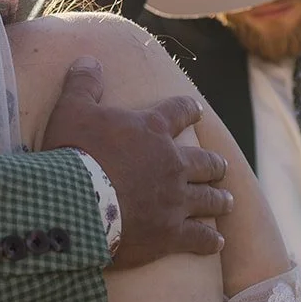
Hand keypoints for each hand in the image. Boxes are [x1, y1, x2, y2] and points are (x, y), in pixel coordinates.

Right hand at [41, 58, 232, 265]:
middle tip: (221, 167)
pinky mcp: (171, 233)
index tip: (197, 111)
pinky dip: (210, 241)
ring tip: (228, 201)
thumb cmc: (73, 152)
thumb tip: (89, 59)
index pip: (179, 112)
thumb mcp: (72, 109)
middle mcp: (172, 164)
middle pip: (205, 162)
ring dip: (219, 199)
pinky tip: (217, 242)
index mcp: (152, 130)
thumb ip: (84, 84)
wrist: (76, 202)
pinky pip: (199, 238)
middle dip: (214, 164)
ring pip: (209, 199)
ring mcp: (176, 200)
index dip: (189, 110)